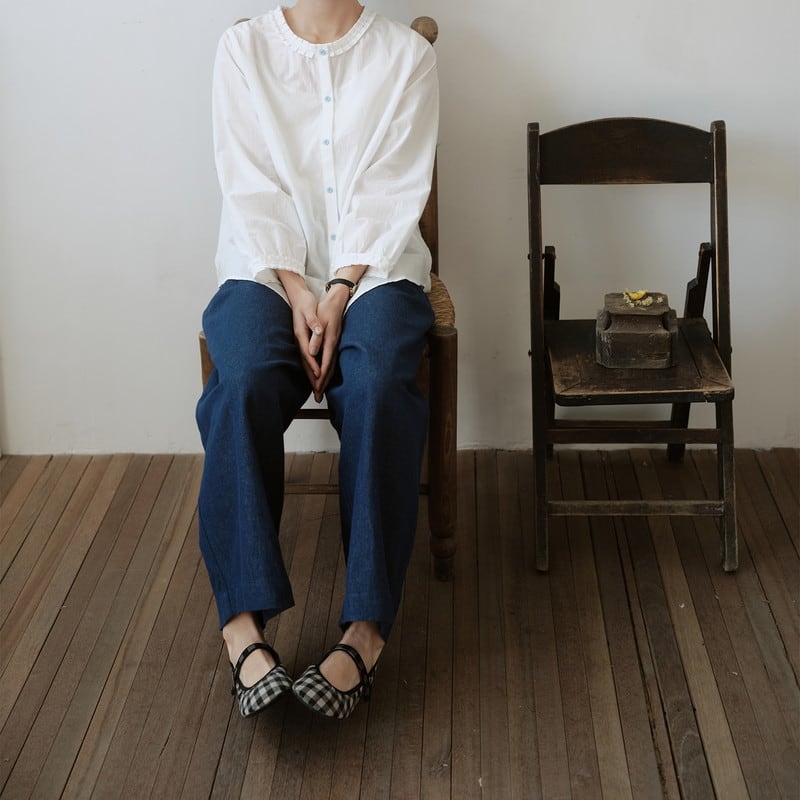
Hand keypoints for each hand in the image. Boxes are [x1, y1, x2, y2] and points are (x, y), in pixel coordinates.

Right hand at [287, 287, 324, 391]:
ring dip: (312, 378)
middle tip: (318, 394)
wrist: (297, 296)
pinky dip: (311, 370)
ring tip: (317, 391)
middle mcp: (300, 341)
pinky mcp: (303, 342)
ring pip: (306, 364)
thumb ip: (313, 322)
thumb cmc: (305, 302)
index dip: (314, 366)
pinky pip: (308, 360)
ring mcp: (300, 342)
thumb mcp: (310, 309)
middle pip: (306, 363)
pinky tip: (315, 377)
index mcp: (301, 334)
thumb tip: (317, 332)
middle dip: (312, 379)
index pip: (308, 354)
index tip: (319, 377)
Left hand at [313, 285, 348, 399]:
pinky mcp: (333, 343)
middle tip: (318, 396)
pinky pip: (331, 360)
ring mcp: (334, 344)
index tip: (317, 388)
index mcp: (328, 341)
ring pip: (330, 365)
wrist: (337, 300)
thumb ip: (316, 337)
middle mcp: (332, 345)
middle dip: (323, 383)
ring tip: (321, 390)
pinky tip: (326, 374)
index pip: (323, 363)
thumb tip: (312, 352)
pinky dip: (328, 370)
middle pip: (327, 368)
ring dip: (326, 379)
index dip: (320, 377)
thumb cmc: (326, 309)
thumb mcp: (319, 319)